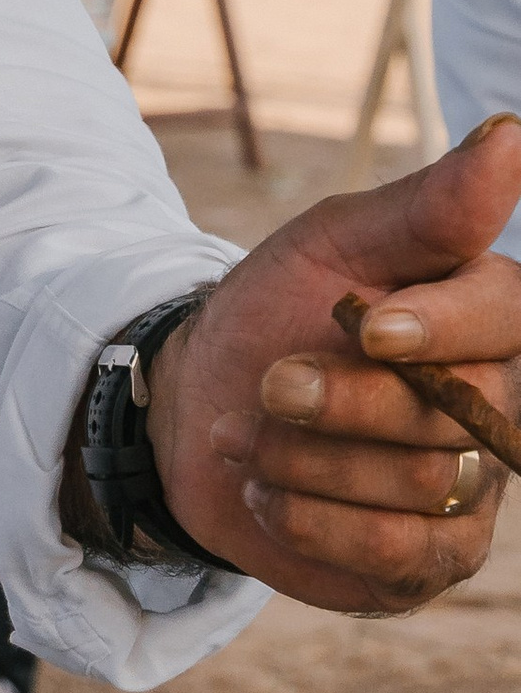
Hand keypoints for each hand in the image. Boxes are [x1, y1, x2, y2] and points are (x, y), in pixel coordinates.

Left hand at [146, 115, 520, 611]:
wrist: (202, 409)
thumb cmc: (278, 311)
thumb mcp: (331, 244)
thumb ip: (426, 206)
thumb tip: (511, 135)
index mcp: (487, 314)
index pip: (507, 317)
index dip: (443, 327)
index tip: (368, 326)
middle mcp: (498, 402)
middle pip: (456, 412)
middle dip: (343, 399)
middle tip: (271, 384)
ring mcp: (473, 486)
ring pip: (421, 486)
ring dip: (309, 460)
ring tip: (251, 434)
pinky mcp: (432, 557)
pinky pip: (398, 552)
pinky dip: (312, 520)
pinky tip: (266, 491)